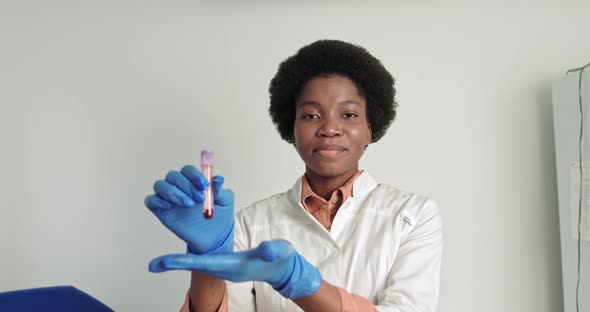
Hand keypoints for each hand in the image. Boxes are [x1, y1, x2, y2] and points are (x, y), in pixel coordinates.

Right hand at [145, 165, 233, 254]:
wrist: (214, 239)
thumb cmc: (219, 217)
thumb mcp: (225, 202)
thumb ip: (219, 190)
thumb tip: (217, 179)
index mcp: (193, 181)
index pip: (188, 170)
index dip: (194, 175)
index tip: (205, 186)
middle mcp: (179, 187)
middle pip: (173, 176)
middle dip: (186, 185)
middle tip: (199, 199)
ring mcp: (169, 198)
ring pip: (160, 185)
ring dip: (173, 192)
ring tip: (189, 205)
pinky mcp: (161, 210)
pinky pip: (150, 200)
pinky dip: (157, 200)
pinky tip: (169, 207)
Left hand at [149, 240, 321, 299]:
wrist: (281, 268)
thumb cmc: (279, 259)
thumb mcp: (278, 252)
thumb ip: (271, 250)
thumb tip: (266, 250)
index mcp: (234, 265)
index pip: (205, 263)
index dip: (185, 261)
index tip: (165, 262)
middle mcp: (226, 269)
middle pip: (195, 266)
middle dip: (175, 264)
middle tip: (153, 265)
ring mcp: (225, 268)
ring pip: (198, 264)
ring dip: (181, 262)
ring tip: (161, 262)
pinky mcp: (226, 264)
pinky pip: (204, 262)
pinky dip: (191, 259)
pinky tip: (182, 256)